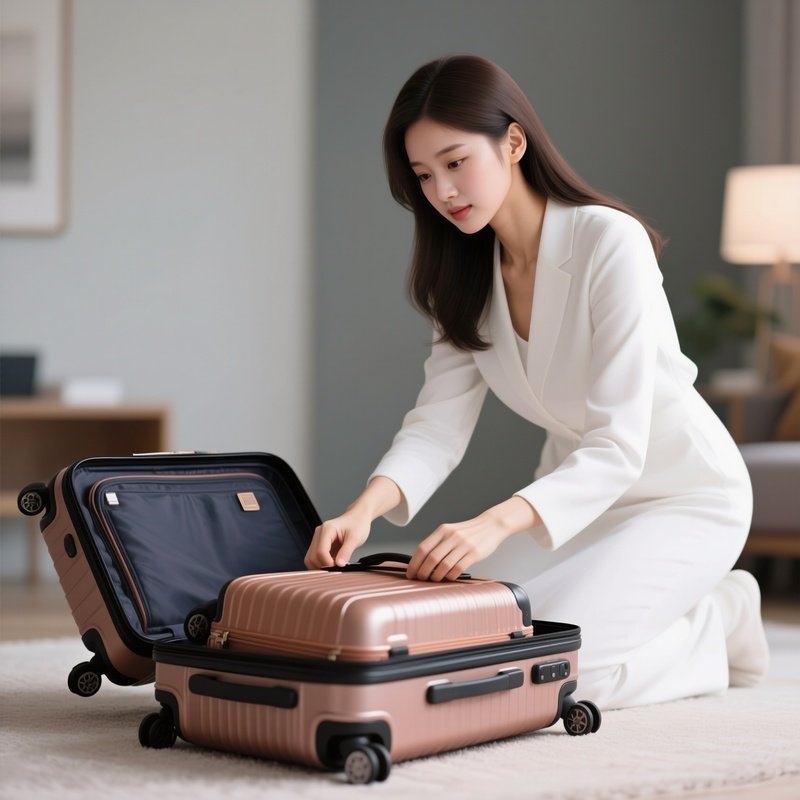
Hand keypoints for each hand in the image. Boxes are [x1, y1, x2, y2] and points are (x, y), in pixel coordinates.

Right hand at [304, 508, 371, 568]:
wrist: (358, 518)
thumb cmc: (357, 524)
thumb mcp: (355, 538)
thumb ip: (346, 552)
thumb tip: (339, 564)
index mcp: (327, 529)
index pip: (320, 551)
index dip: (328, 563)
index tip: (338, 567)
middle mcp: (320, 533)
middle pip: (312, 556)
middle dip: (323, 565)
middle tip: (336, 568)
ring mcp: (318, 538)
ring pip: (311, 558)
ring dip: (321, 566)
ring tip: (335, 565)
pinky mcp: (320, 544)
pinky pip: (316, 557)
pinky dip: (322, 563)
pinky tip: (333, 563)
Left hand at [407, 497, 538, 581]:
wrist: (491, 525)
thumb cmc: (468, 532)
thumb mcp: (450, 532)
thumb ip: (438, 543)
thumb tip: (421, 562)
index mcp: (442, 530)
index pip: (423, 548)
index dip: (414, 563)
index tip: (410, 573)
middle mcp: (452, 536)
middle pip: (432, 558)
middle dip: (423, 572)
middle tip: (421, 579)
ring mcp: (464, 544)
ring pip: (444, 565)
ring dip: (436, 576)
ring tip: (434, 579)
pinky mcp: (475, 553)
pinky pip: (458, 568)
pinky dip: (451, 576)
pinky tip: (449, 577)